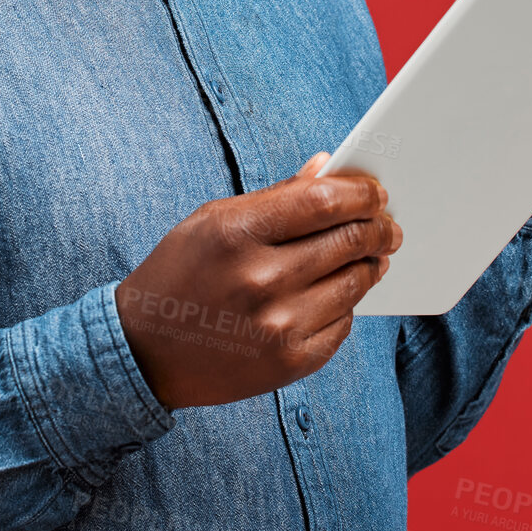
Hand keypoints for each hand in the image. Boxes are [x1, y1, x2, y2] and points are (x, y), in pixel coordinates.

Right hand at [114, 152, 401, 409]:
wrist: (144, 350)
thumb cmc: (181, 271)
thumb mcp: (214, 220)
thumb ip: (276, 195)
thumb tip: (328, 167)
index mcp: (237, 232)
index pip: (324, 201)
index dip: (361, 192)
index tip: (376, 191)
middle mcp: (261, 279)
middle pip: (349, 240)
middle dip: (378, 227)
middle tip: (388, 224)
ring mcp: (277, 326)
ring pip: (355, 283)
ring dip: (370, 265)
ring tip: (371, 255)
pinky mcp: (289, 363)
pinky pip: (342, 325)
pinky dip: (346, 304)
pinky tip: (338, 292)